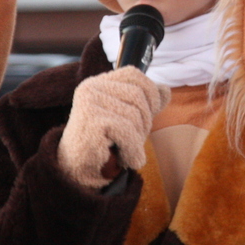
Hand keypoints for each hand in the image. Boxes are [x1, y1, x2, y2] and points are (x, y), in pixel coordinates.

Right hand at [57, 67, 169, 187]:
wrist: (78, 170)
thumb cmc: (105, 143)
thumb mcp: (127, 118)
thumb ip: (146, 102)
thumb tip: (165, 90)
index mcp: (99, 83)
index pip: (133, 74)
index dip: (149, 93)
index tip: (150, 113)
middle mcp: (91, 88)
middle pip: (138, 96)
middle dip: (144, 122)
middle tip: (134, 141)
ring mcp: (89, 103)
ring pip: (134, 115)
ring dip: (137, 140)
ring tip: (127, 151)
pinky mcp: (92, 121)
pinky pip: (127, 132)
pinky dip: (132, 150)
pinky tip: (127, 160)